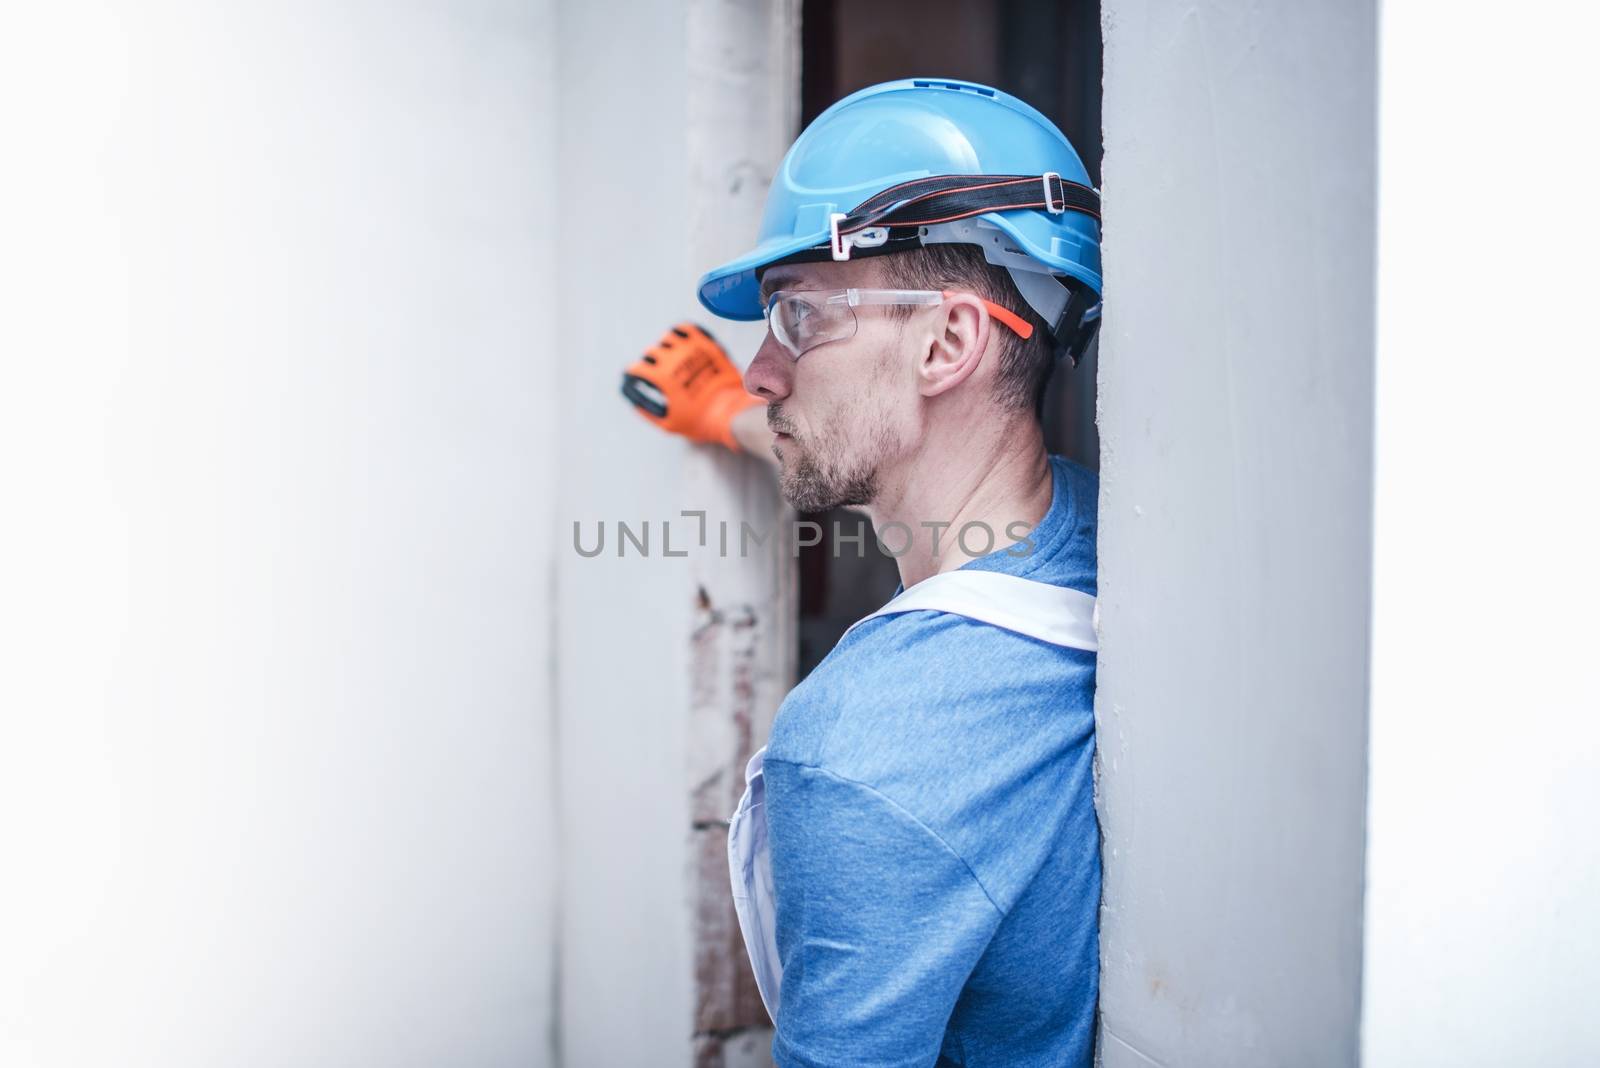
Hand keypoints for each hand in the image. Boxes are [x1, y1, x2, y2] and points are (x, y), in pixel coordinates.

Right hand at [621, 323, 761, 451]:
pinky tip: (682, 340)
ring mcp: (691, 348)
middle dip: (649, 362)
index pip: (637, 368)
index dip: (634, 374)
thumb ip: (649, 415)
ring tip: (669, 354)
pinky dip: (681, 332)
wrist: (732, 412)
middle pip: (651, 352)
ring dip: (664, 346)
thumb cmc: (702, 421)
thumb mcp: (670, 424)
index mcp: (661, 377)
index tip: (636, 376)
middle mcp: (673, 359)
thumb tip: (637, 406)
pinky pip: (688, 328)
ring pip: (668, 337)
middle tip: (655, 370)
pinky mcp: (707, 343)